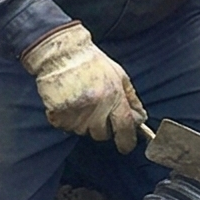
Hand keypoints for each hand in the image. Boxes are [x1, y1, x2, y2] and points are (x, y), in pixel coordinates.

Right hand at [22, 23, 146, 149]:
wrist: (61, 52)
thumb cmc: (91, 62)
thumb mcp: (119, 75)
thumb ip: (131, 98)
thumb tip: (140, 119)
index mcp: (113, 96)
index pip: (125, 127)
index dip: (127, 141)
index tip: (126, 146)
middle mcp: (96, 107)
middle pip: (102, 134)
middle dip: (102, 126)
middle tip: (96, 108)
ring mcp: (76, 112)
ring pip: (83, 132)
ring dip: (84, 123)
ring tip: (81, 101)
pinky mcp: (58, 114)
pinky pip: (66, 128)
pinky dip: (67, 120)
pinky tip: (69, 102)